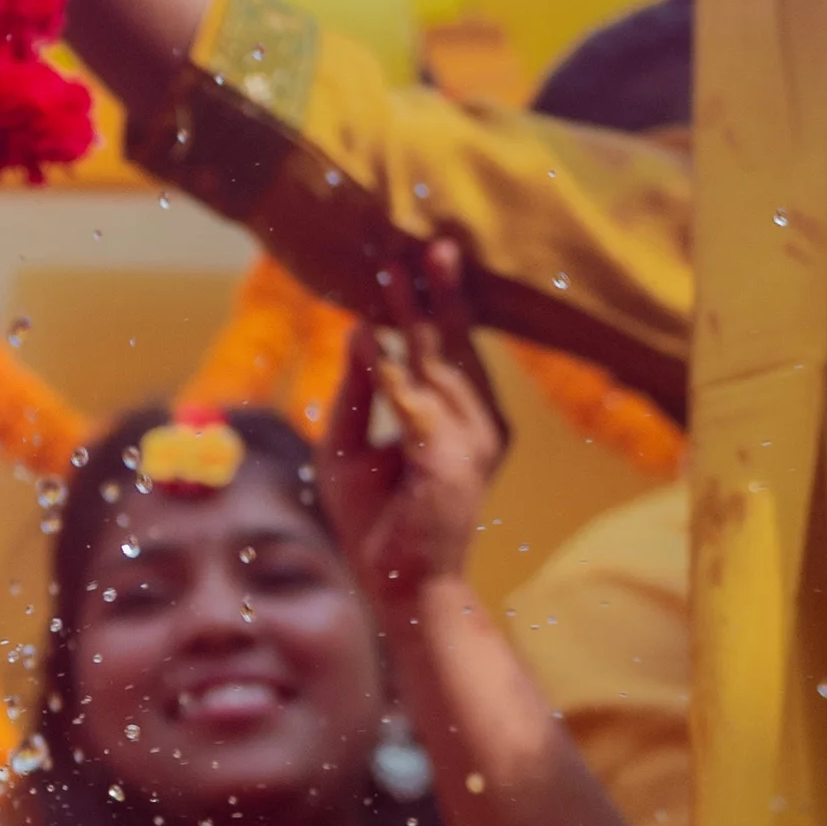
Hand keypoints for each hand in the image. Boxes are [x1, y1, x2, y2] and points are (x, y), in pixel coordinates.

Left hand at [317, 243, 508, 608]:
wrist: (398, 585)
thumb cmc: (376, 519)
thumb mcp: (349, 443)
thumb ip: (358, 389)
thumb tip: (359, 329)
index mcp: (464, 417)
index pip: (452, 348)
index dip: (440, 301)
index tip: (424, 253)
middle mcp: (477, 423)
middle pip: (455, 344)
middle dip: (442, 292)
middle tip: (433, 240)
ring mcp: (469, 443)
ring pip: (435, 364)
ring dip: (412, 314)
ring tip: (390, 269)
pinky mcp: (448, 463)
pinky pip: (413, 404)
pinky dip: (388, 367)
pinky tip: (367, 329)